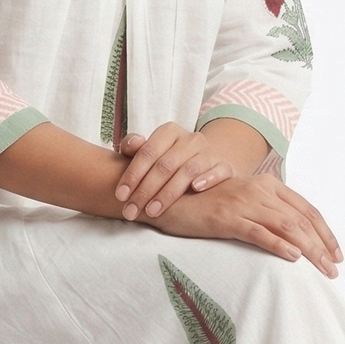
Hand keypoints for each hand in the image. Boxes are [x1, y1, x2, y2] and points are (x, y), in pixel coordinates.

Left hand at [114, 124, 235, 219]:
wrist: (205, 163)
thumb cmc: (168, 160)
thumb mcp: (150, 152)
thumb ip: (134, 148)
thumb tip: (131, 144)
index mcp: (169, 132)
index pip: (147, 152)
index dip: (132, 175)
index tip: (120, 196)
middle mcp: (190, 139)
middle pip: (164, 165)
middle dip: (145, 191)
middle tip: (131, 211)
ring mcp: (208, 152)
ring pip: (188, 171)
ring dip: (168, 193)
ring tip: (152, 211)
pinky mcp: (224, 166)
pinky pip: (218, 171)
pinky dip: (207, 179)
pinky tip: (195, 189)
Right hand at [149, 174, 343, 275]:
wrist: (168, 197)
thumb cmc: (204, 204)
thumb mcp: (240, 203)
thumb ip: (265, 212)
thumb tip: (291, 238)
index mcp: (266, 185)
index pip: (306, 209)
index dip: (325, 232)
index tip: (336, 253)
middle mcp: (258, 190)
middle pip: (301, 219)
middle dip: (322, 246)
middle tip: (334, 269)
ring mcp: (242, 203)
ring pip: (286, 226)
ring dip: (309, 249)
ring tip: (322, 269)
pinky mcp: (225, 217)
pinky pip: (257, 232)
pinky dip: (278, 244)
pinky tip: (292, 258)